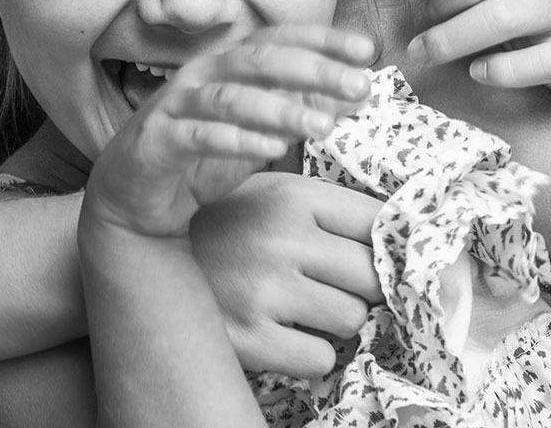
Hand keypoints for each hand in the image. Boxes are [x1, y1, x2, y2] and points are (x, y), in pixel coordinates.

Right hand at [84, 25, 373, 240]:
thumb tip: (358, 93)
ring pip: (231, 97)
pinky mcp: (158, 139)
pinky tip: (270, 150)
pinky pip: (198, 135)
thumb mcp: (260, 132)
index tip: (366, 49)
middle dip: (312, 70)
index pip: (278, 38)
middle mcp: (202, 74)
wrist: (135, 198)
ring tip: (323, 128)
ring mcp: (176, 104)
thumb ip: (302, 109)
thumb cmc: (200, 157)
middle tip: (358, 85)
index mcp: (227, 64)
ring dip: (279, 109)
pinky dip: (235, 141)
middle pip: (259, 60)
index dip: (321, 39)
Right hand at [192, 171, 382, 377]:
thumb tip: (400, 231)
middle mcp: (280, 237)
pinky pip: (321, 358)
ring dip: (334, 319)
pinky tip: (281, 329)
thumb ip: (326, 207)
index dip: (387, 243)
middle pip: (372, 277)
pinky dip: (308, 351)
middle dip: (361, 286)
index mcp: (291, 195)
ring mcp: (265, 289)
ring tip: (299, 302)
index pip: (376, 222)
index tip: (383, 254)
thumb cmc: (228, 225)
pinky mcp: (252, 337)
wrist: (150, 257)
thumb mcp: (270, 193)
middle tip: (331, 282)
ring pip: (352, 319)